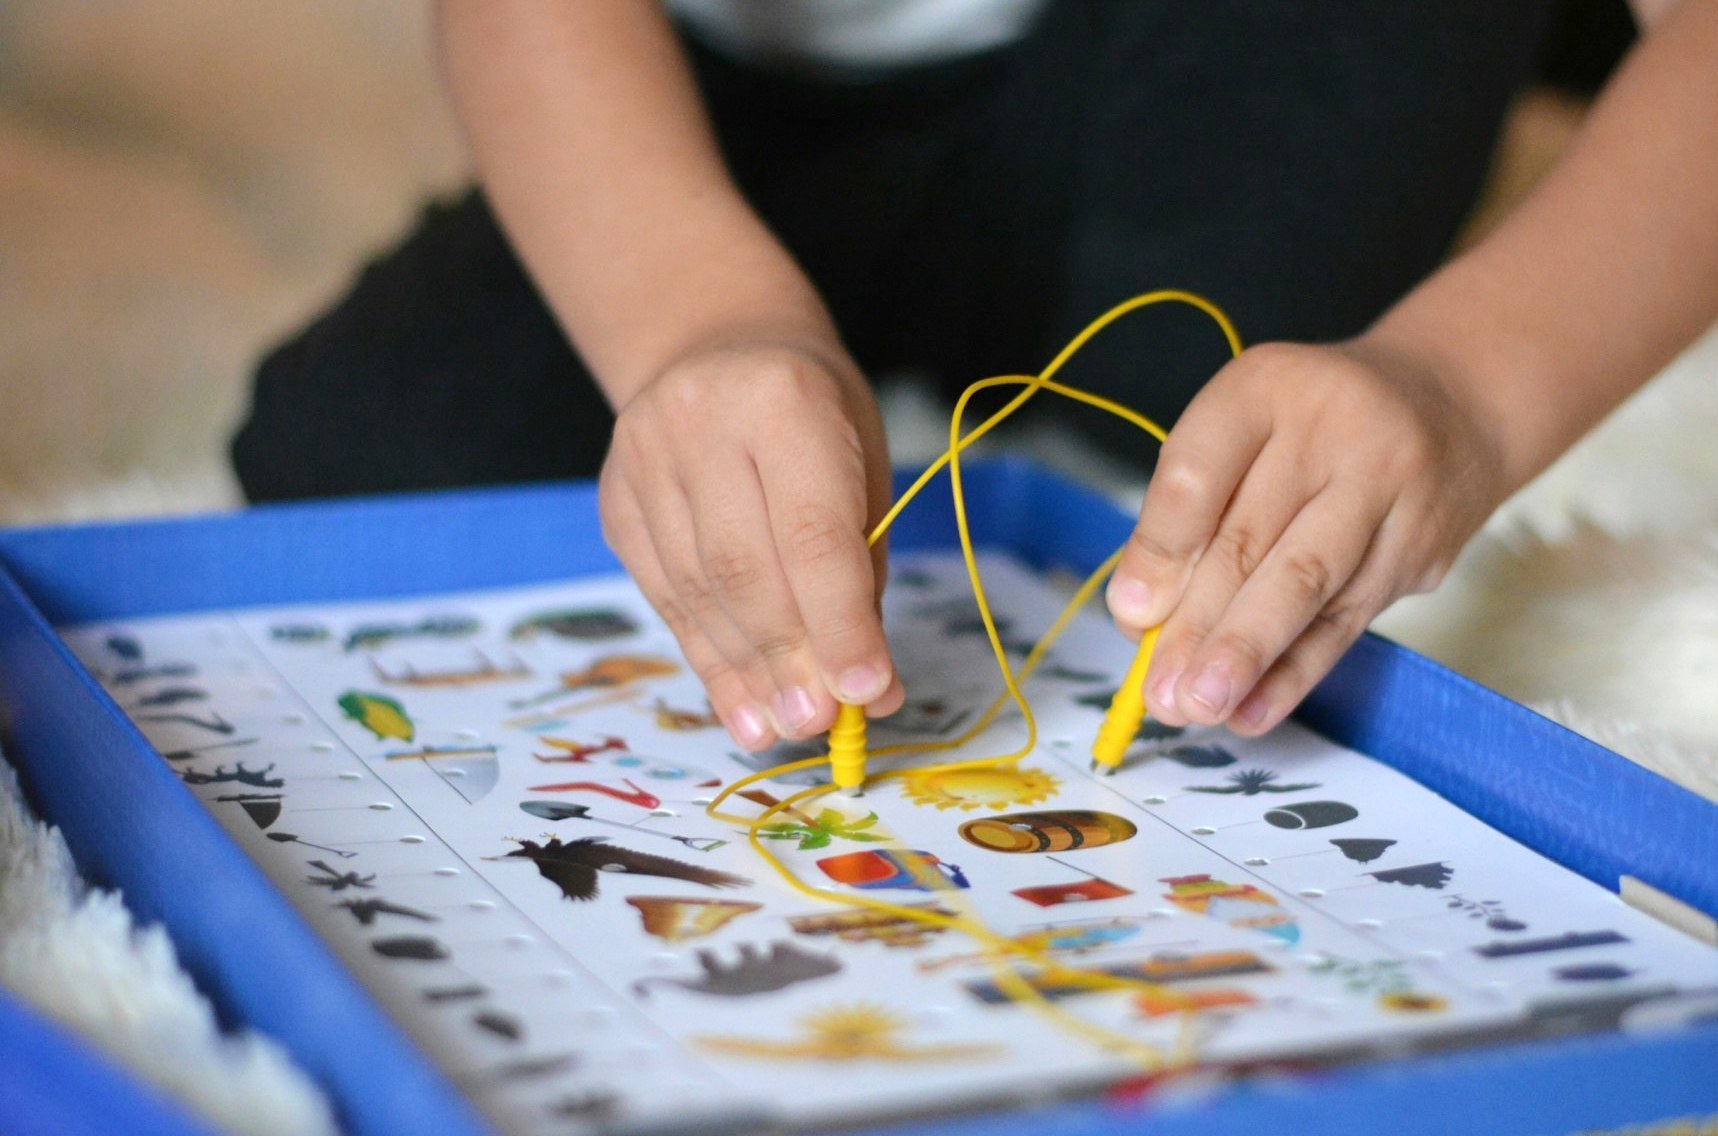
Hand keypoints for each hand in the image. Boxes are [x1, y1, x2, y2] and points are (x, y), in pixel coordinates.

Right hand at [598, 336, 904, 750]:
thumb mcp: (862, 462)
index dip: (837, 622)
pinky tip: (741, 703)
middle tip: (819, 725)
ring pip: (696, 591)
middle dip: (787, 658)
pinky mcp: (614, 500)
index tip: (864, 693)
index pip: (810, 532)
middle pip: (743, 568)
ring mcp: (642, 460)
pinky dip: (707, 657)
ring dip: (745, 672)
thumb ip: (860, 569)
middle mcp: (701, 423)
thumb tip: (865, 688)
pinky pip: (664, 596)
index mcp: (783, 401)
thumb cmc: (814, 412)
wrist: (716, 345)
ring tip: (783, 727)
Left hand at [1105, 337, 1508, 734]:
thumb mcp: (1241, 430)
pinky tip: (1253, 710)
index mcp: (1265, 388)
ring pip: (1306, 585)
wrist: (1452, 403)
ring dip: (1246, 657)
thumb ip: (1188, 510)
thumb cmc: (1314, 426)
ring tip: (1199, 706)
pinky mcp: (1420, 546)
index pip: (1199, 470)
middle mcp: (1334, 429)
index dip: (1161, 549)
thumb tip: (1142, 613)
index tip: (1132, 614)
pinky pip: (1348, 620)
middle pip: (1252, 539)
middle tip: (1161, 693)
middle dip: (1198, 626)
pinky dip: (1296, 671)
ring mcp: (1389, 487)